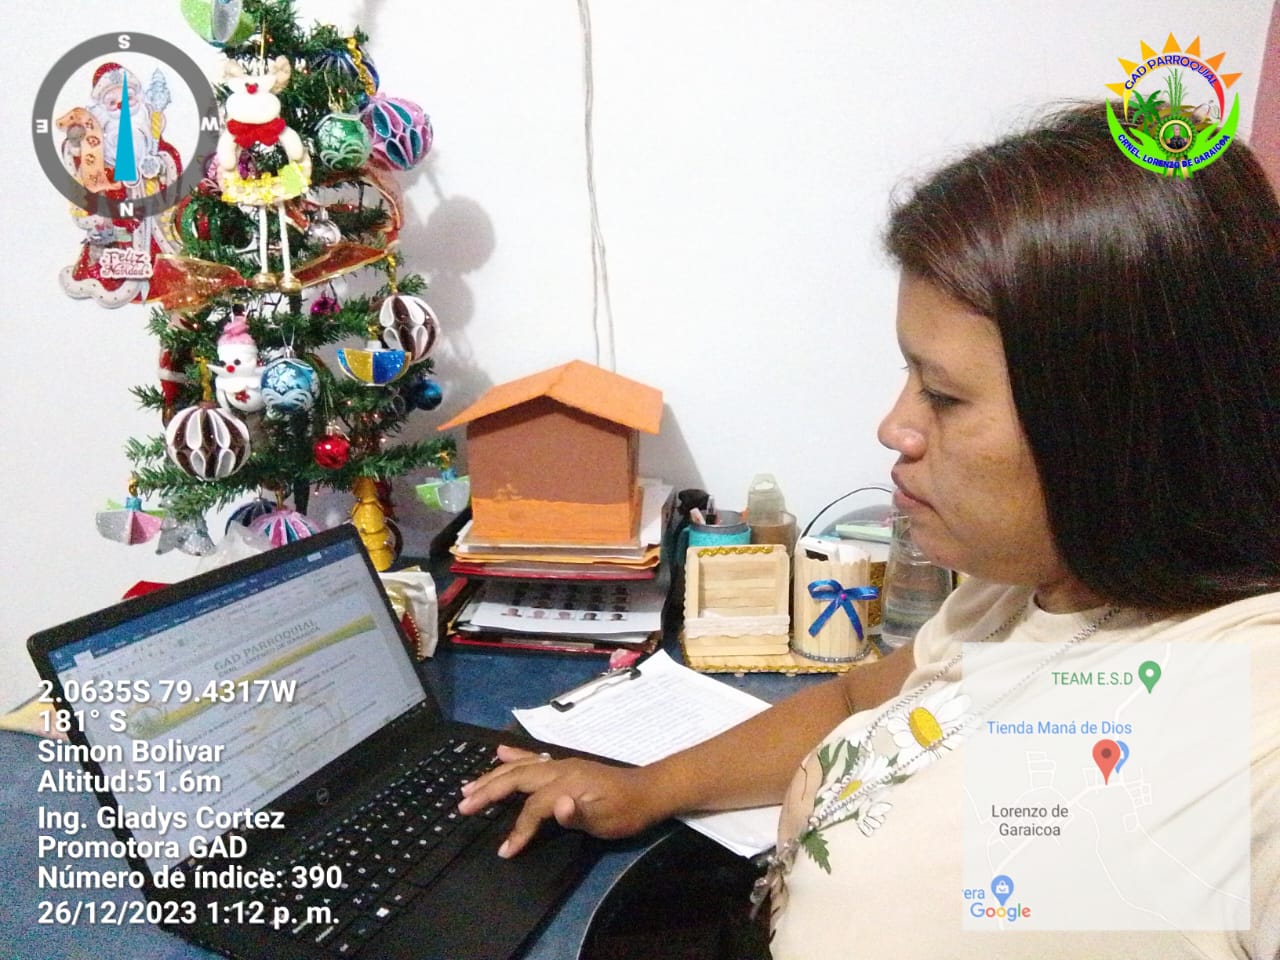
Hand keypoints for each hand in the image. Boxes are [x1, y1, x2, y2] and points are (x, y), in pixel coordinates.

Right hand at [457, 744, 658, 857]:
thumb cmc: (626, 811)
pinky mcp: (564, 766)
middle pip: (516, 778)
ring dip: (492, 776)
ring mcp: (560, 765)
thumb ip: (578, 814)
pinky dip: (512, 756)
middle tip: (462, 805)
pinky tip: (499, 752)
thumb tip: (556, 806)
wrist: (647, 791)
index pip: (533, 807)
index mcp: (566, 783)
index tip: (505, 851)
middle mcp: (559, 769)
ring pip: (519, 767)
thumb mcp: (606, 820)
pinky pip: (531, 759)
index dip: (518, 830)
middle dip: (488, 791)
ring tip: (468, 786)